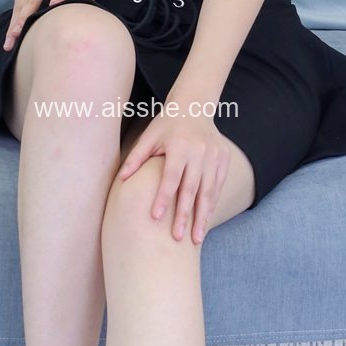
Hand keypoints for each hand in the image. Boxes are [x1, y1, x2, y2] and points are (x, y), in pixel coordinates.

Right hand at [3, 0, 92, 51]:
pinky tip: (11, 29)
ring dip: (13, 25)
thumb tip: (92, 7)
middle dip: (21, 25)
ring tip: (8, 43)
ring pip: (19, 7)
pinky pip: (17, 2)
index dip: (52, 8)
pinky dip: (13, 16)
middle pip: (29, 6)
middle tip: (14, 43)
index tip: (47, 24)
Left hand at [116, 108, 230, 244]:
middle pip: (191, 189)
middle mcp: (200, 151)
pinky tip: (204, 220)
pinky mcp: (224, 159)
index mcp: (180, 146)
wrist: (194, 107)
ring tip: (196, 238)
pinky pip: (218, 186)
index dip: (163, 197)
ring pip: (209, 192)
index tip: (155, 217)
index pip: (171, 177)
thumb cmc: (166, 125)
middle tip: (177, 238)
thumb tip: (121, 179)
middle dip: (184, 215)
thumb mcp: (149, 136)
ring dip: (202, 216)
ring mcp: (215, 156)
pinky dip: (211, 204)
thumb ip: (136, 157)